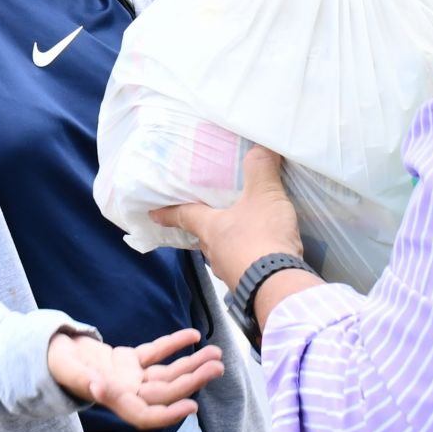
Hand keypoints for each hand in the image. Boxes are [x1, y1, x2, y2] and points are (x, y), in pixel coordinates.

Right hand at [46, 327, 225, 430]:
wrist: (46, 350)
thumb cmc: (52, 362)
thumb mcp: (65, 369)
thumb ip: (82, 378)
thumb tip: (98, 387)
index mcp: (112, 400)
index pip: (145, 415)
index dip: (169, 414)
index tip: (192, 406)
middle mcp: (126, 392)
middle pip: (165, 392)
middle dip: (192, 381)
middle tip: (218, 367)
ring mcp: (130, 378)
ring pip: (166, 374)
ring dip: (191, 365)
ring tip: (216, 354)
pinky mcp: (129, 361)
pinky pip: (156, 354)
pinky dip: (174, 345)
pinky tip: (193, 335)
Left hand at [152, 145, 301, 290]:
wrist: (280, 285)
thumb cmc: (263, 236)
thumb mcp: (263, 194)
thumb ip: (260, 168)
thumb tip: (259, 146)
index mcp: (210, 228)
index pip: (183, 215)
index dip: (168, 212)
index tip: (152, 214)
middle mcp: (214, 252)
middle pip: (203, 236)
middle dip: (205, 226)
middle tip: (209, 217)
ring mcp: (230, 271)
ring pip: (223, 253)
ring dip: (230, 244)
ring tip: (242, 232)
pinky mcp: (249, 284)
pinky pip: (243, 266)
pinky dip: (248, 258)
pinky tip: (262, 253)